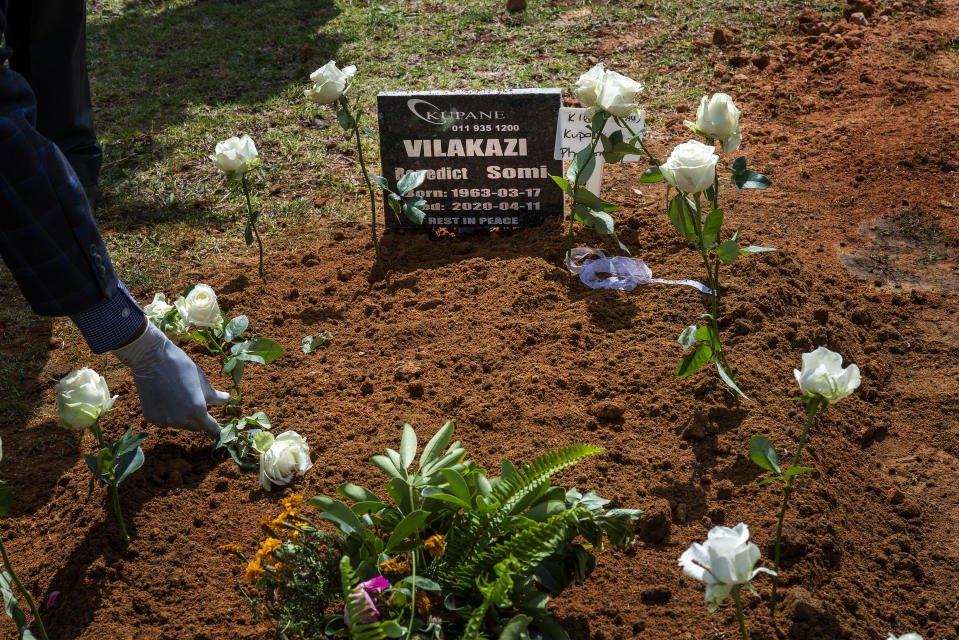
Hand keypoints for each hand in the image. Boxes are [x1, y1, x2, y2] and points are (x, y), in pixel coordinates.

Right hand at [112, 321, 229, 436]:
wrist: (151, 359)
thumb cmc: (181, 367)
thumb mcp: (202, 381)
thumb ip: (215, 396)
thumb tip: (227, 400)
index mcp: (197, 411)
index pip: (211, 428)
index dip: (216, 430)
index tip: (220, 433)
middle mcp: (181, 420)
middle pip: (196, 426)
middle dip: (199, 418)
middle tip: (196, 401)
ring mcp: (165, 421)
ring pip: (180, 424)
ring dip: (183, 416)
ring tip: (179, 395)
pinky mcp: (151, 418)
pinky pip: (165, 421)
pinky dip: (168, 414)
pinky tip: (166, 398)